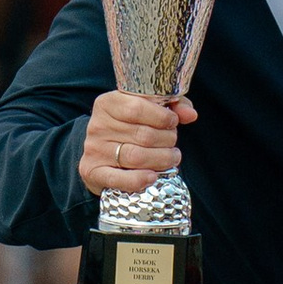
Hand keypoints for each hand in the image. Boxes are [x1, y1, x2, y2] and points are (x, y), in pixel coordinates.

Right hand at [77, 89, 194, 198]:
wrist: (98, 153)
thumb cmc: (128, 128)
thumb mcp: (147, 110)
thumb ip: (172, 106)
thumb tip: (190, 114)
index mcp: (108, 103)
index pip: (137, 108)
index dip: (162, 117)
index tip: (173, 122)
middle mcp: (98, 125)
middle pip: (142, 135)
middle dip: (167, 140)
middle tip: (172, 143)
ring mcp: (94, 149)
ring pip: (136, 157)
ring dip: (161, 160)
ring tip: (171, 158)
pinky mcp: (93, 172)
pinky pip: (118, 178)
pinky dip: (138, 180)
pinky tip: (152, 177)